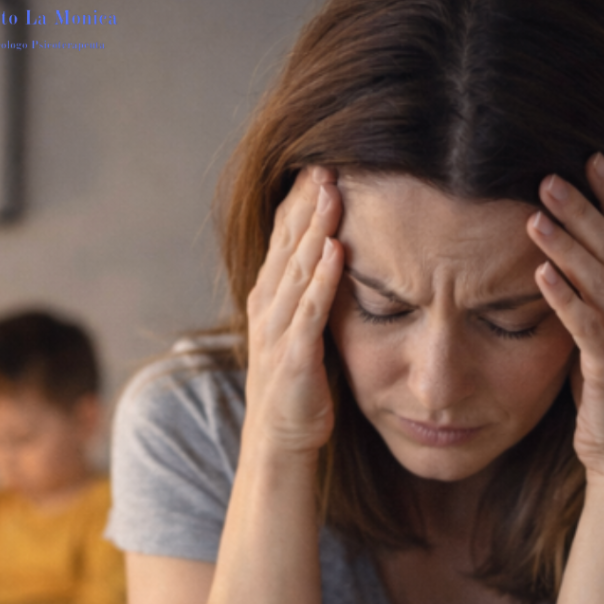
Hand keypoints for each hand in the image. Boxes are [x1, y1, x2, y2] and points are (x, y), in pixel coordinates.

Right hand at [243, 165, 344, 455]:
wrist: (277, 442)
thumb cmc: (295, 388)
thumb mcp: (296, 332)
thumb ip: (306, 295)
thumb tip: (330, 256)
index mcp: (268, 299)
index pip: (281, 240)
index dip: (297, 203)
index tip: (317, 167)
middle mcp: (266, 308)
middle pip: (286, 245)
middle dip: (305, 203)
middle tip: (324, 162)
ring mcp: (276, 331)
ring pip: (296, 270)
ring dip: (313, 229)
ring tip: (331, 191)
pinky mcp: (293, 357)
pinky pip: (309, 311)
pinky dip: (322, 280)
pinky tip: (336, 251)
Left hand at [527, 153, 603, 481]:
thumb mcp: (599, 334)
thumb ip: (588, 297)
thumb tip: (556, 260)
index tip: (591, 159)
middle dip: (582, 211)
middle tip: (549, 178)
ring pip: (600, 281)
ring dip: (568, 247)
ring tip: (534, 218)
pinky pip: (587, 326)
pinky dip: (564, 298)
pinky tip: (539, 275)